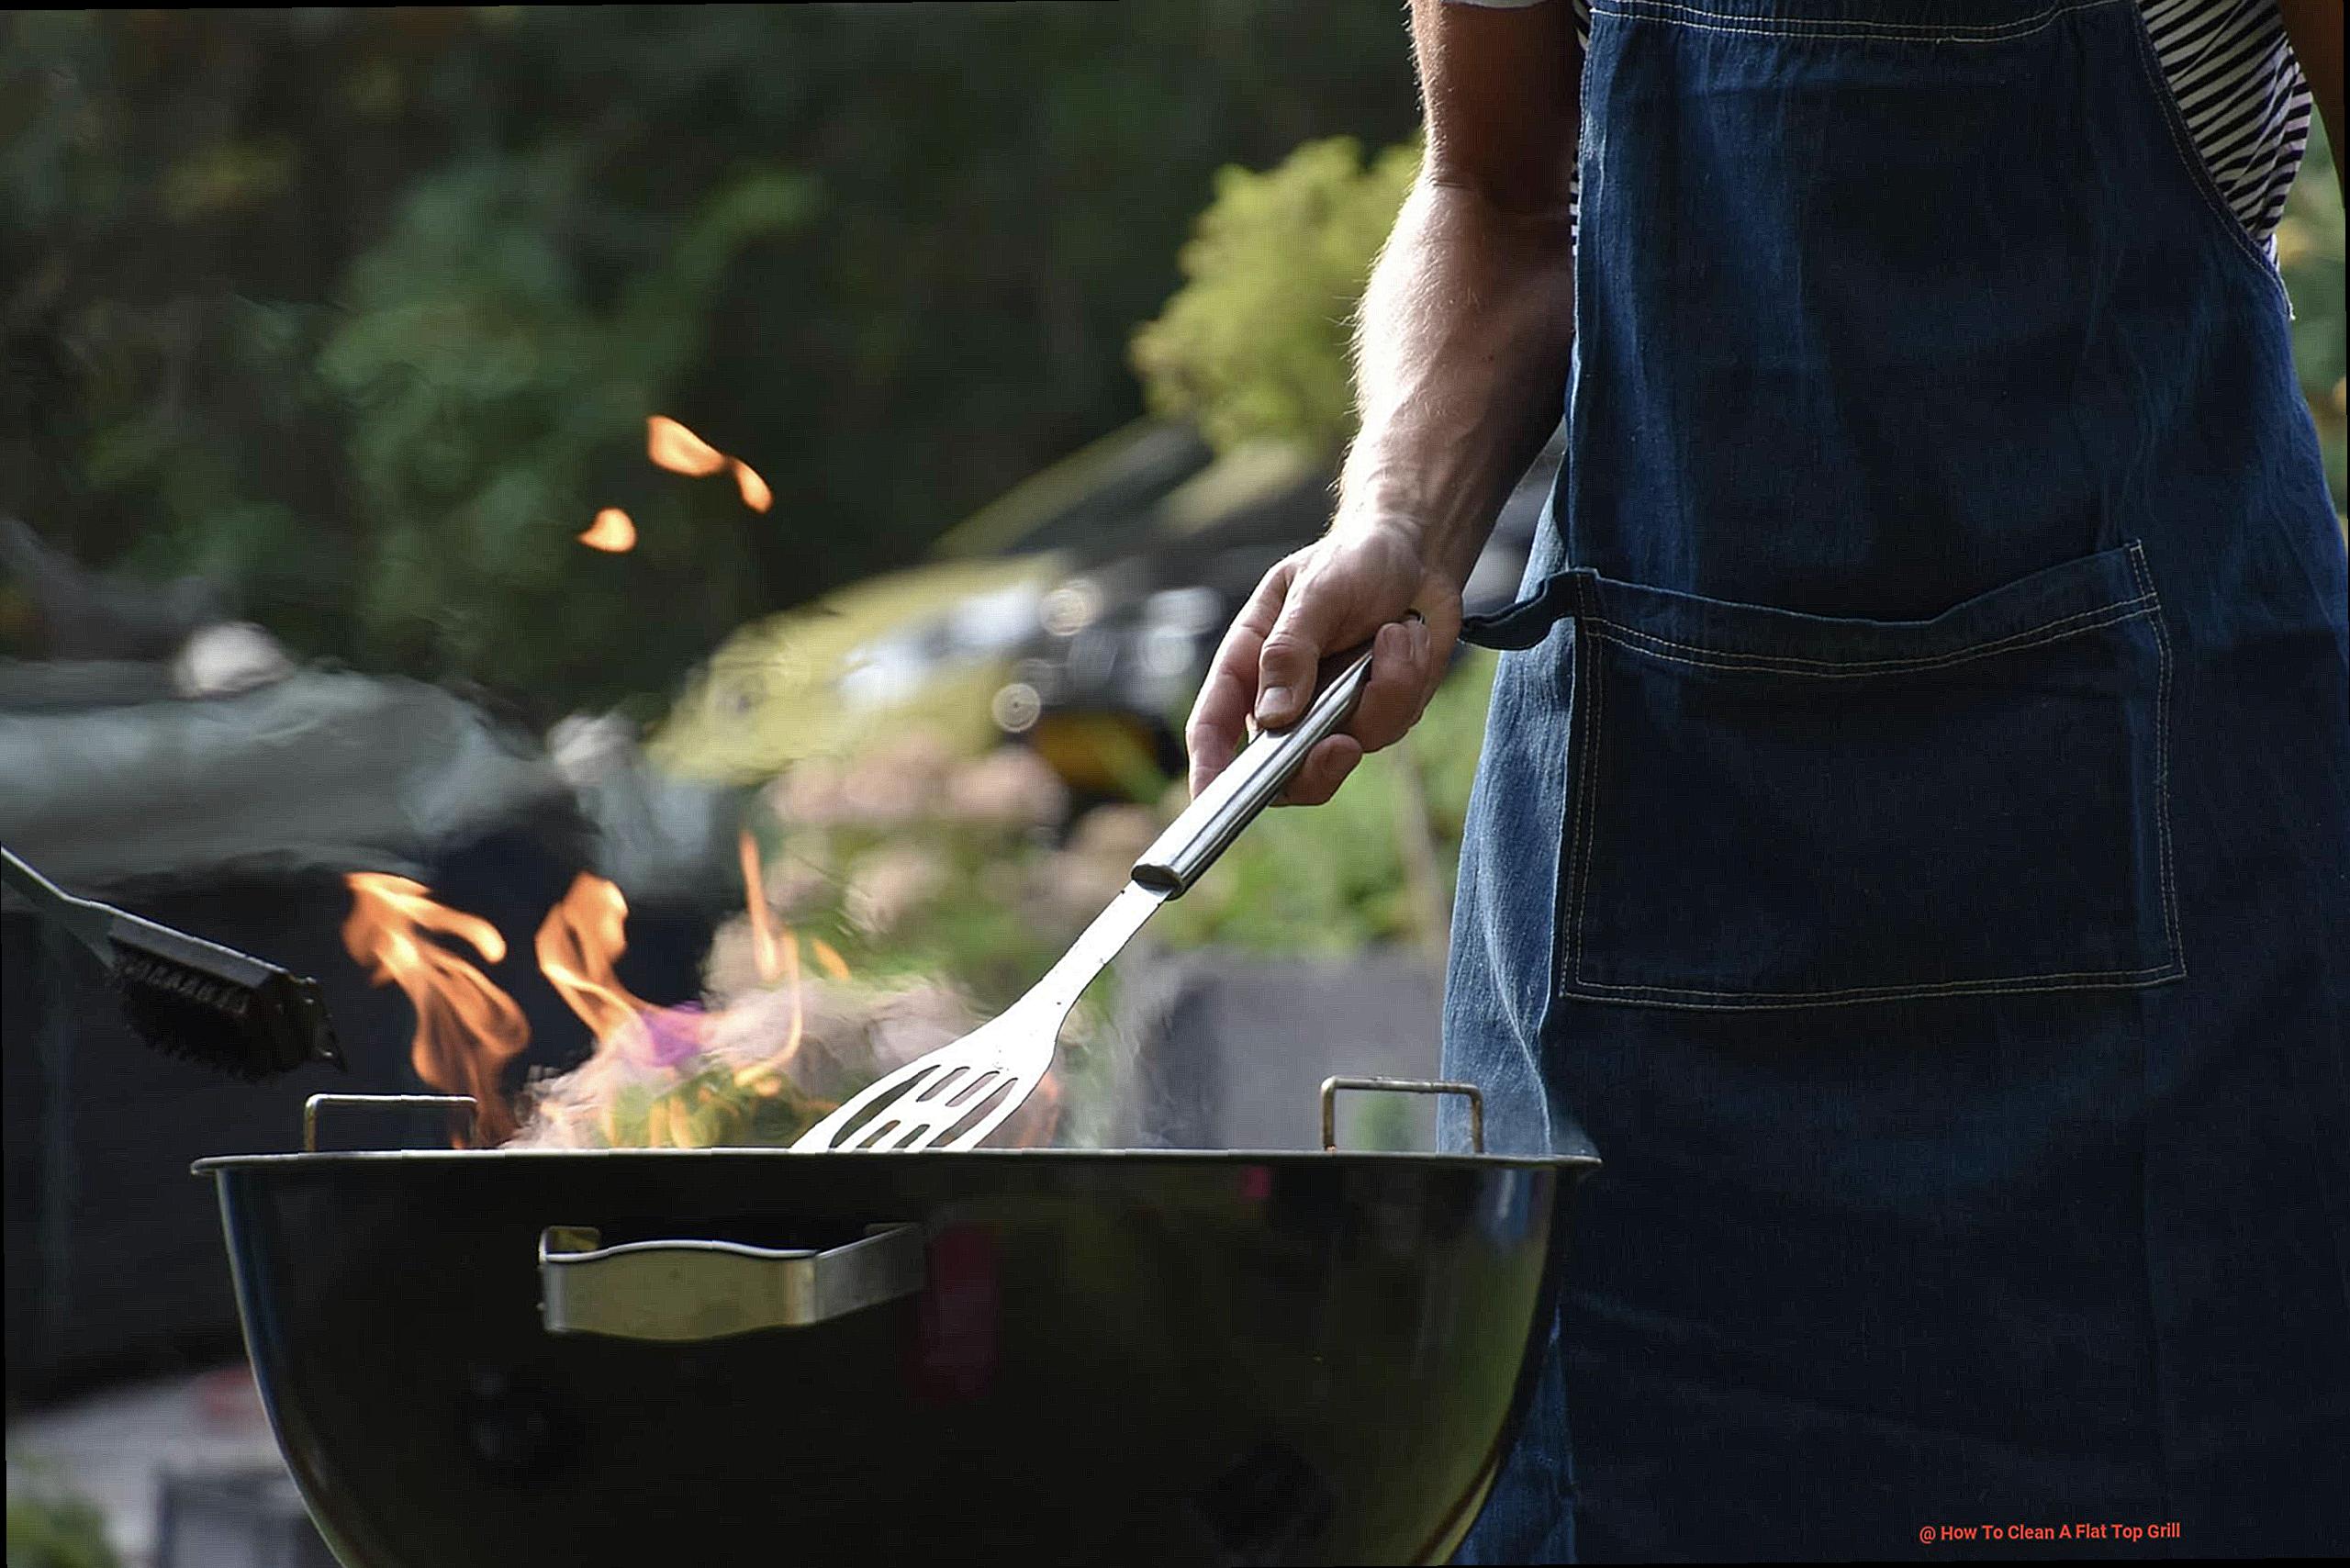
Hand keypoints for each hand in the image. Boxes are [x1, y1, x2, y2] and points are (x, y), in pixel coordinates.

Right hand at [1185, 518, 1463, 805]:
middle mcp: (1284, 699)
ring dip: (1383, 691)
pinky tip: (1408, 637)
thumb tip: (1274, 717)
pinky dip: (1408, 681)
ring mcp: (1331, 713)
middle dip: (1314, 768)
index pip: (1214, 727)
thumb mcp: (1315, 591)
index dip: (1208, 770)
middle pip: (1281, 771)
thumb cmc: (1352, 560)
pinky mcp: (1377, 714)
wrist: (1418, 555)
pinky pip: (1392, 726)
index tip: (1210, 802)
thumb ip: (1291, 650)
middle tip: (1341, 745)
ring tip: (1395, 632)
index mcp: (1248, 665)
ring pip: (1350, 747)